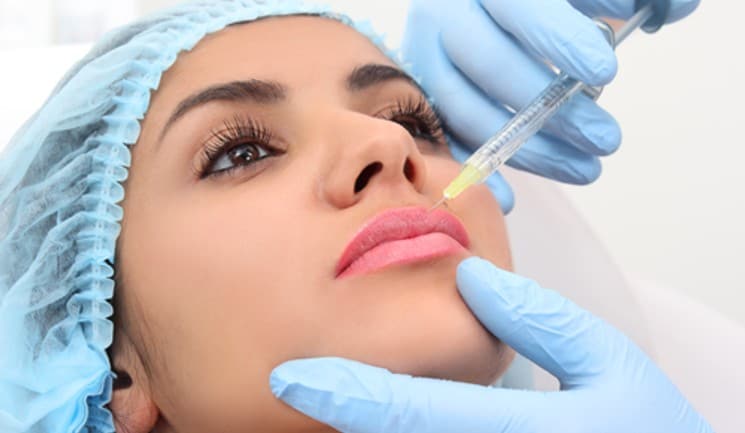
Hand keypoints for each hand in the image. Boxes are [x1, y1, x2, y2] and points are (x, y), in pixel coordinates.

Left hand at [270, 257, 713, 432]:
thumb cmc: (651, 425)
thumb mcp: (609, 363)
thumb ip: (540, 319)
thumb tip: (470, 278)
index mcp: (518, 431)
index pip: (411, 412)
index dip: (345, 394)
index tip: (291, 378)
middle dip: (348, 412)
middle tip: (309, 381)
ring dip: (372, 423)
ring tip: (347, 391)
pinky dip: (404, 430)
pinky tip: (400, 408)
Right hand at [403, 0, 699, 211]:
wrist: (490, 20)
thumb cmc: (541, 9)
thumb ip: (618, 0)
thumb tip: (668, 10)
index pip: (518, 5)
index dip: (559, 39)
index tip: (606, 71)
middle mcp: (446, 15)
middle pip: (488, 63)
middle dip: (550, 109)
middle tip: (606, 139)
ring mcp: (428, 60)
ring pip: (465, 108)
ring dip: (529, 148)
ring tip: (586, 169)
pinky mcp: (424, 100)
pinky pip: (444, 140)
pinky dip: (476, 171)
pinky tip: (509, 198)